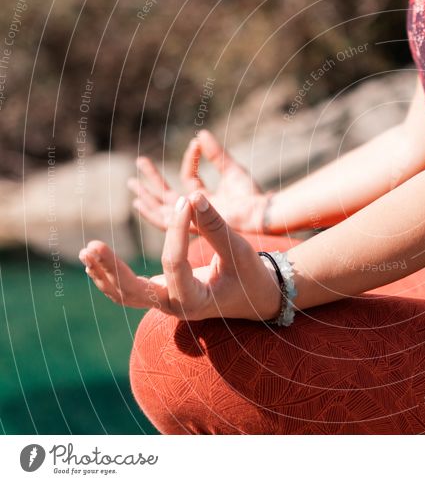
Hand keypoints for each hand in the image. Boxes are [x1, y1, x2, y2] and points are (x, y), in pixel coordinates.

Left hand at [79, 191, 281, 320]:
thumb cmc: (251, 275)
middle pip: (132, 292)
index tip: (184, 199)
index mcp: (197, 300)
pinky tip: (95, 261)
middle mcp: (176, 307)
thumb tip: (194, 196)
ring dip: (104, 272)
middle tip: (93, 245)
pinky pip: (130, 291)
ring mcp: (166, 304)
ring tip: (87, 250)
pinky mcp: (163, 295)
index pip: (175, 263)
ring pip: (126, 294)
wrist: (258, 299)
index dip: (178, 229)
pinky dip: (111, 277)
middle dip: (111, 268)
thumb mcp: (239, 250)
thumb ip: (215, 226)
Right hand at [128, 129, 271, 232]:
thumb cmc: (251, 196)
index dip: (189, 160)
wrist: (258, 214)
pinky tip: (139, 201)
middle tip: (139, 162)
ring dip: (147, 196)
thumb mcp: (231, 170)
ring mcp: (193, 220)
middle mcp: (197, 210)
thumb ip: (215, 154)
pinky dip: (151, 212)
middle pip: (169, 196)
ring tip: (132, 183)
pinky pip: (166, 222)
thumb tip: (200, 134)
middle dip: (152, 181)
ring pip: (162, 209)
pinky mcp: (189, 227)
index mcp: (207, 198)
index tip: (195, 144)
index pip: (189, 179)